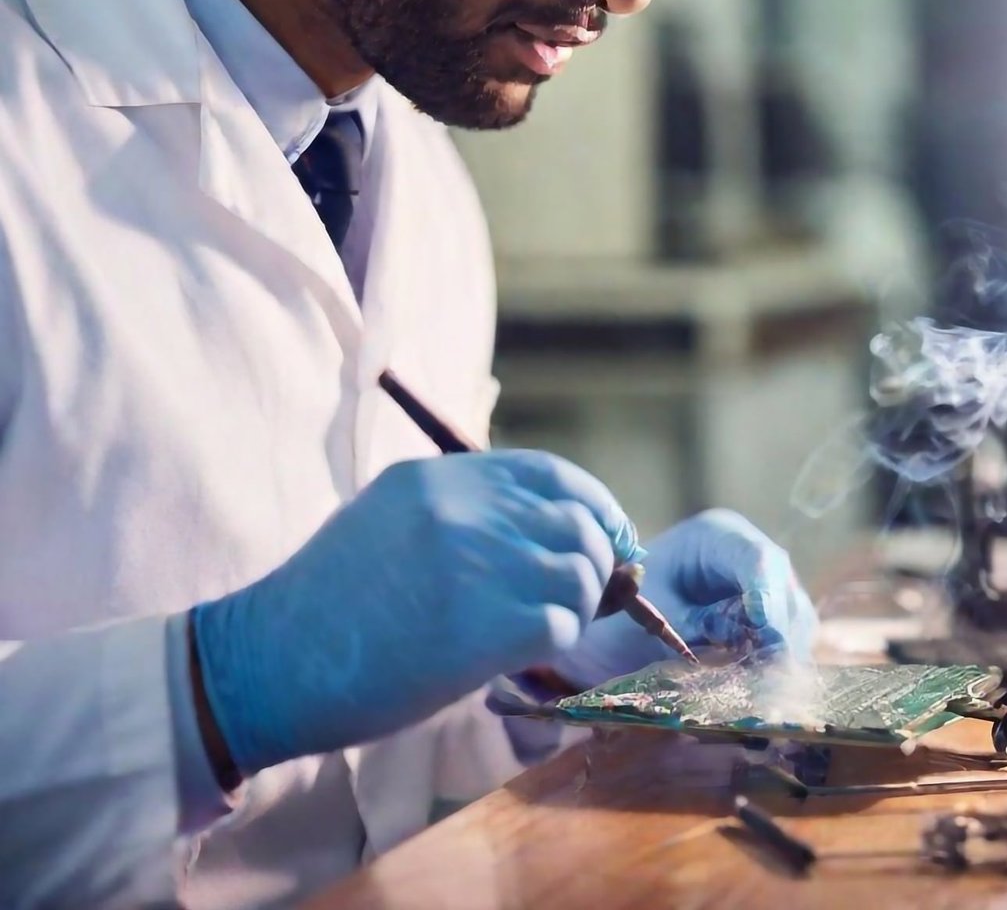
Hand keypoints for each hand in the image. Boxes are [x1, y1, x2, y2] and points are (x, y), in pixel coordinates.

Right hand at [191, 451, 640, 775]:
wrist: (269, 664)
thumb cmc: (327, 602)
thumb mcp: (388, 518)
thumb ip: (460, 510)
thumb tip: (544, 529)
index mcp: (439, 477)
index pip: (550, 474)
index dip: (592, 504)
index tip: (606, 534)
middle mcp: (463, 509)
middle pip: (575, 522)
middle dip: (594, 561)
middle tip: (586, 596)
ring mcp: (476, 564)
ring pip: (578, 574)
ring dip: (575, 607)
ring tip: (545, 628)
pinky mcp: (483, 627)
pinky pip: (559, 625)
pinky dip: (556, 644)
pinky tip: (525, 655)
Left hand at [556, 509, 815, 686]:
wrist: (610, 618)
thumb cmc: (625, 608)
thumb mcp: (656, 614)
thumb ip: (700, 624)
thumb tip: (747, 646)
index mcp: (717, 537)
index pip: (758, 560)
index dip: (768, 600)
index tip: (769, 641)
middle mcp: (748, 553)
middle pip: (784, 589)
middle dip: (780, 635)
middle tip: (769, 680)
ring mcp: (763, 584)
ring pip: (795, 616)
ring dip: (783, 654)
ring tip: (762, 689)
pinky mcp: (767, 614)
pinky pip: (788, 636)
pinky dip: (778, 662)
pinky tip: (761, 687)